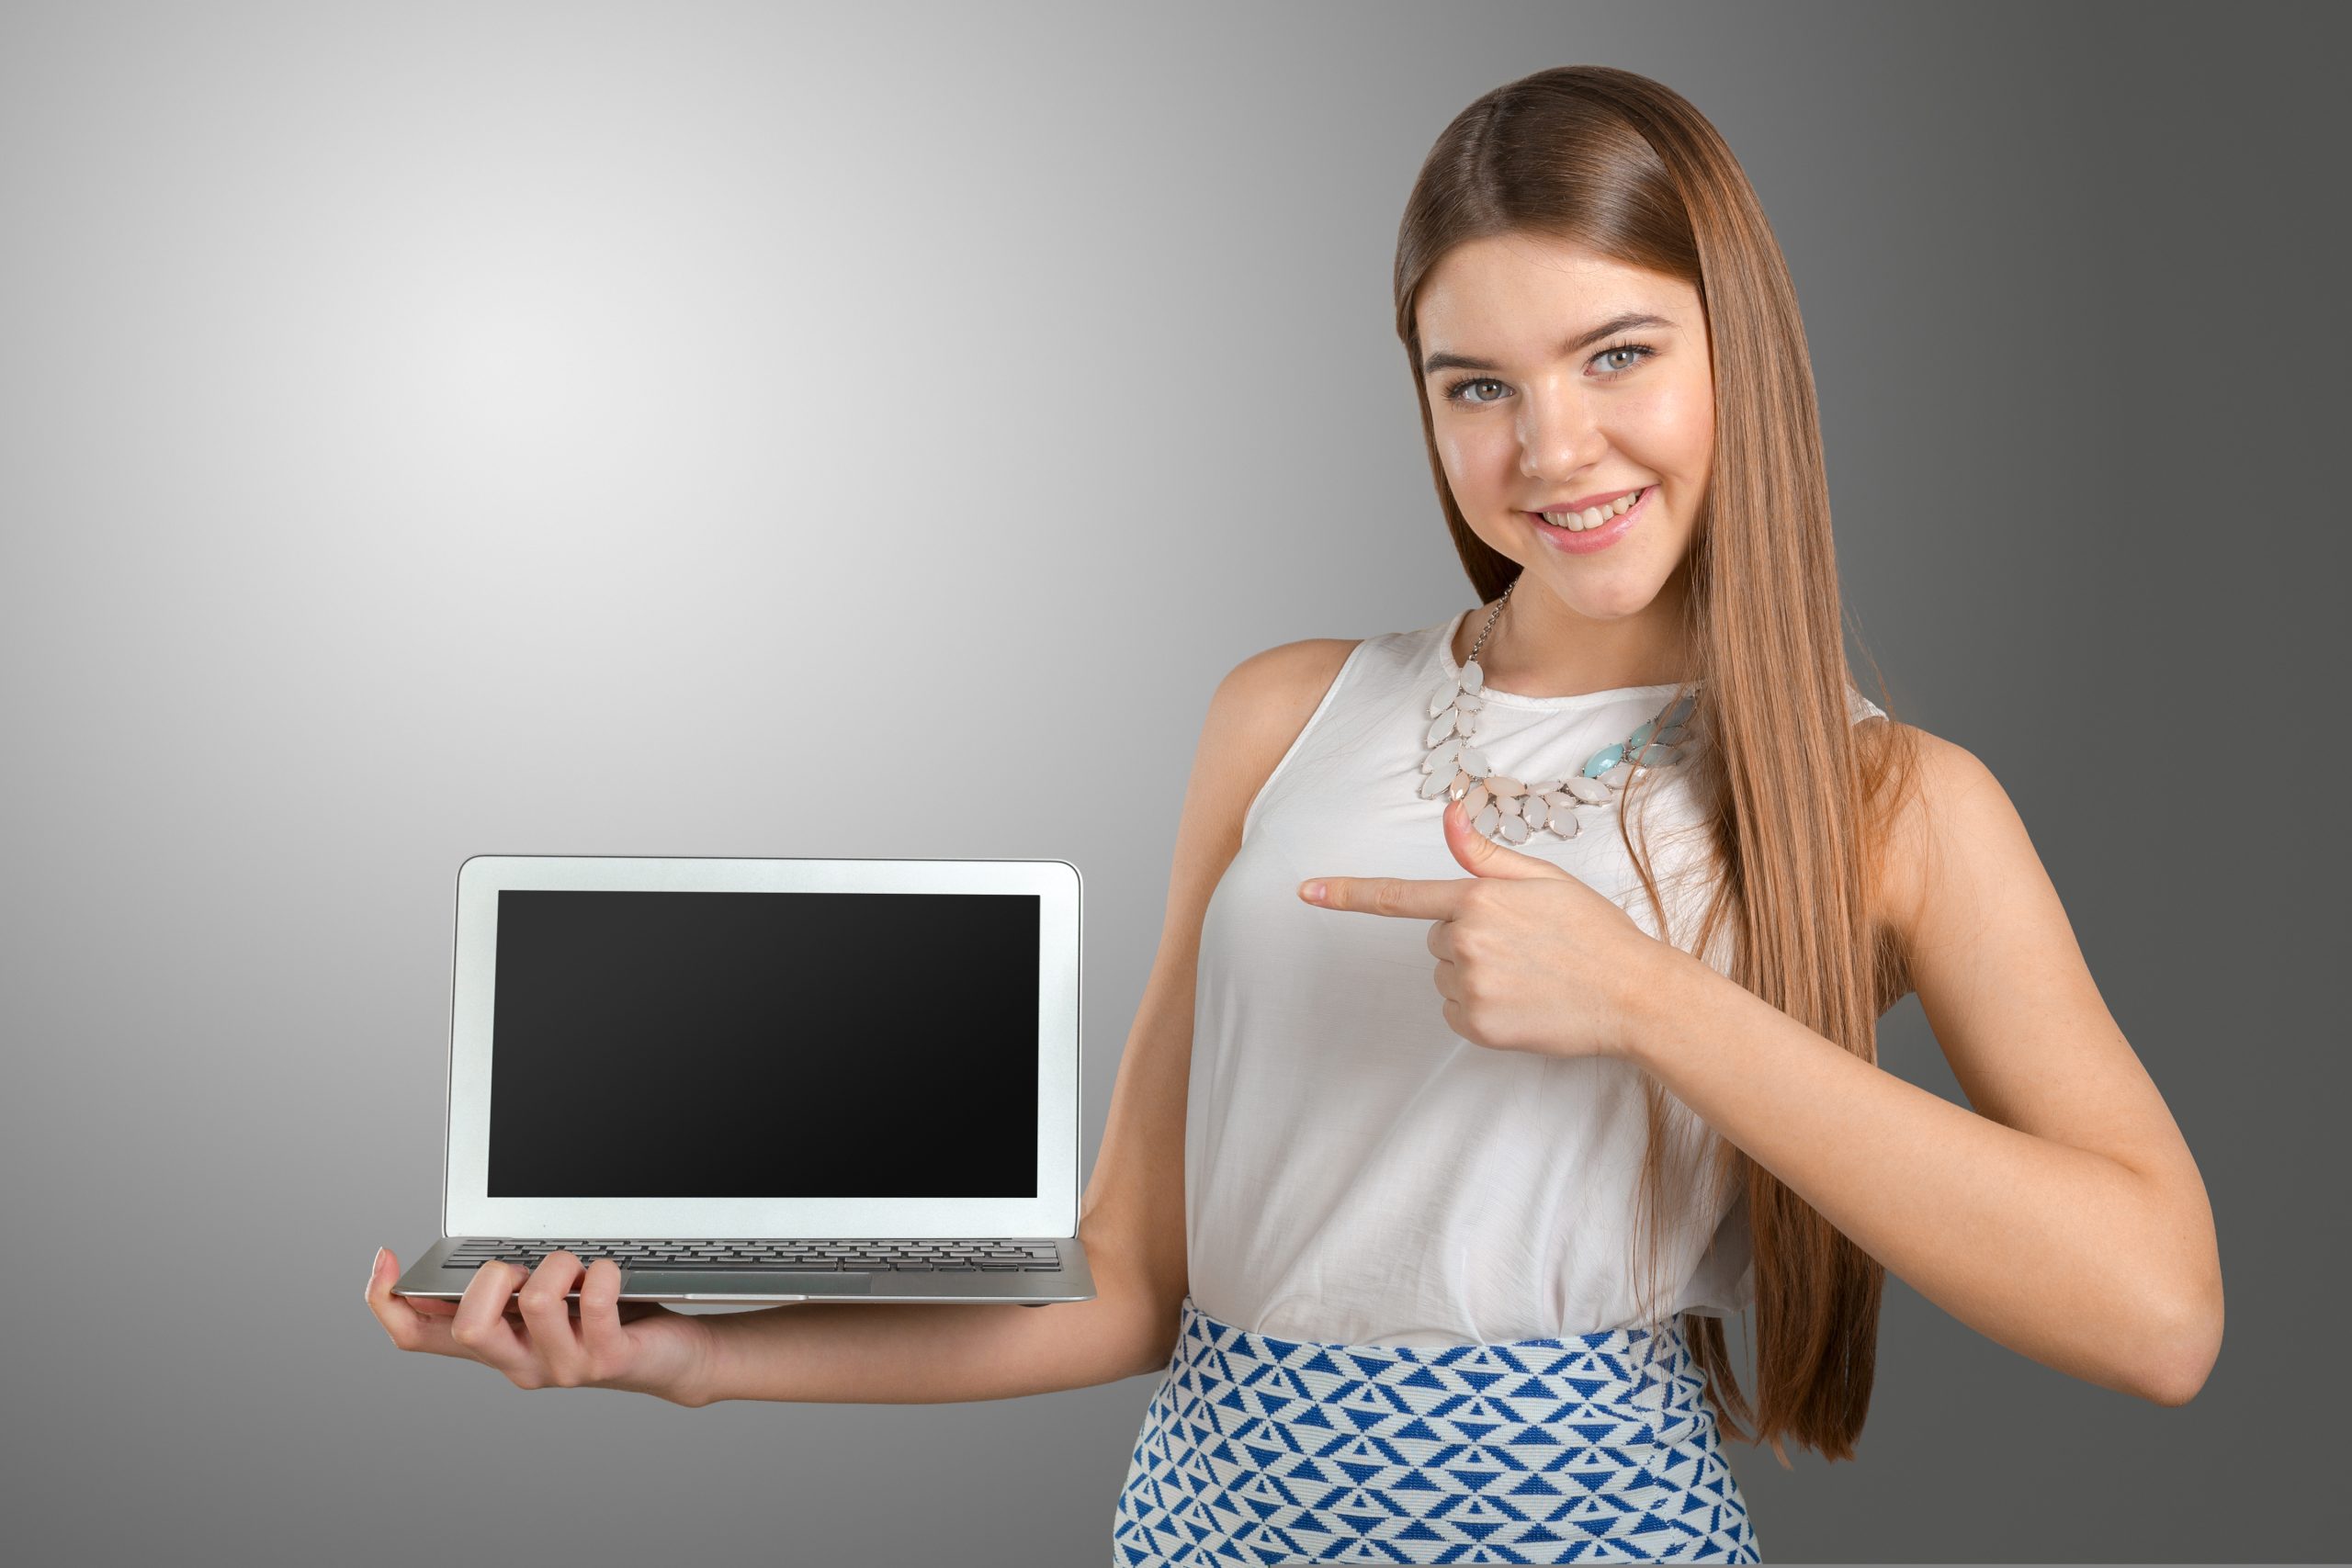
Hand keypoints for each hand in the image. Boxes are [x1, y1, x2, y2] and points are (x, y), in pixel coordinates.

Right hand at [363, 1247, 721, 1406]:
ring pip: (537, 1303)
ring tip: (580, 1269)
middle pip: (467, 1328)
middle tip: (525, 1269)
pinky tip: (611, 1275)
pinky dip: (605, 1273)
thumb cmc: (605, 1317)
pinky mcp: (607, 1360)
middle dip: (492, 1276)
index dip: (387, 1300)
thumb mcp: (542, 1300)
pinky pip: (597, 1303)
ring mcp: (562, 1366)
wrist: (673, 1356)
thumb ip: (502, 1289)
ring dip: (561, 1265)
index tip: (388, 1257)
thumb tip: (454, 1257)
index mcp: (493, 1344)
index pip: (415, 1336)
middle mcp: (518, 1363)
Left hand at [1296, 793, 1671, 1060]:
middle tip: (1523, 945)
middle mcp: (1465, 941)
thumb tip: (1450, 815)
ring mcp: (1471, 987)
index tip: (1305, 892)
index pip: (1398, 896)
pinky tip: (1522, 1002)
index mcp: (1478, 898)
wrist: (1634, 995)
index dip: (1347, 893)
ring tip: (1529, 975)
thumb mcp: (1544, 879)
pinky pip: (1455, 1012)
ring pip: (1444, 976)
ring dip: (1474, 975)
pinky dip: (1479, 1009)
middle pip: (1433, 938)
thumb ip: (1486, 854)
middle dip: (1466, 938)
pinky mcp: (1478, 1026)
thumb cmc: (1593, 932)